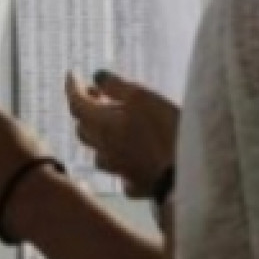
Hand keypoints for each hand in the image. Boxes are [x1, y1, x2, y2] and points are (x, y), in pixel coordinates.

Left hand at [66, 71, 179, 198]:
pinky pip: (120, 170)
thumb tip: (97, 77)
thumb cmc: (164, 131)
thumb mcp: (141, 97)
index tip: (73, 73)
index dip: (72, 86)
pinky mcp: (136, 185)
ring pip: (98, 152)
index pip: (76, 102)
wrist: (185, 175)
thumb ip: (115, 86)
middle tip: (96, 94)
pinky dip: (121, 159)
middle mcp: (104, 149)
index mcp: (101, 125)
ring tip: (113, 124)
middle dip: (85, 109)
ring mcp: (118, 170)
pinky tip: (130, 154)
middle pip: (83, 128)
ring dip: (100, 136)